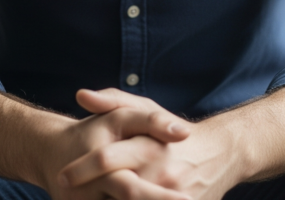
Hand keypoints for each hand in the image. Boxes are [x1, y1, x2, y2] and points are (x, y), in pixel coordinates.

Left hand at [57, 89, 242, 199]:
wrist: (222, 153)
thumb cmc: (174, 131)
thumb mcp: (146, 110)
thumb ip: (113, 100)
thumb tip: (80, 95)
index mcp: (150, 146)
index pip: (108, 159)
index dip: (81, 169)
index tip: (62, 176)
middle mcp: (162, 173)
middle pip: (118, 192)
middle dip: (91, 197)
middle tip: (68, 195)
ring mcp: (173, 197)